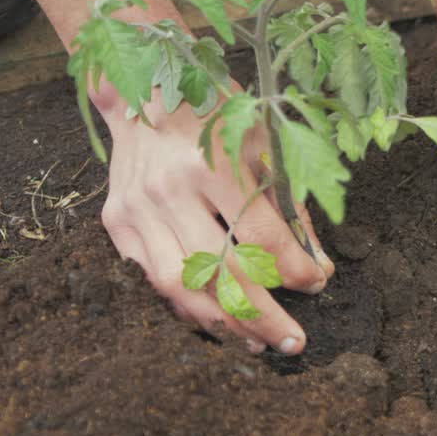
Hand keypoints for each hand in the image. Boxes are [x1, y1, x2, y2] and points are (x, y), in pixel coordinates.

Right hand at [92, 84, 334, 353]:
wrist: (144, 91)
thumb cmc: (216, 115)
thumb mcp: (263, 145)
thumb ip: (289, 207)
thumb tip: (317, 267)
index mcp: (211, 164)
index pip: (259, 235)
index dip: (292, 268)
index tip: (318, 284)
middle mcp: (168, 190)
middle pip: (219, 271)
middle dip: (262, 315)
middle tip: (294, 342)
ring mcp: (137, 209)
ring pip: (180, 285)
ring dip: (223, 324)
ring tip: (258, 344)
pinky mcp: (117, 224)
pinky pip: (153, 280)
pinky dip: (189, 307)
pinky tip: (220, 323)